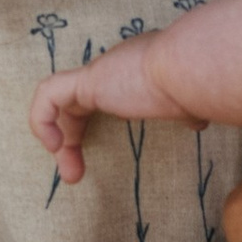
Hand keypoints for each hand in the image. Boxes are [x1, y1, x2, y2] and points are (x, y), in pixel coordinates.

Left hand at [29, 39, 197, 185]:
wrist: (195, 71)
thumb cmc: (198, 88)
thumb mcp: (190, 105)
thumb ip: (186, 111)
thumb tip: (198, 121)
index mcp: (135, 71)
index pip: (103, 95)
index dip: (91, 128)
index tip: (99, 158)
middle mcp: (115, 67)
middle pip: (75, 102)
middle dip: (70, 140)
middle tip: (75, 174)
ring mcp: (101, 71)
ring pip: (58, 100)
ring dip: (56, 137)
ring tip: (68, 171)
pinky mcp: (88, 79)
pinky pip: (48, 95)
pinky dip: (42, 120)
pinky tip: (57, 146)